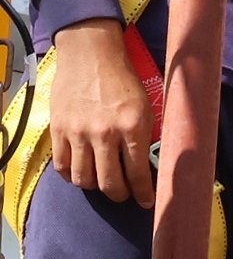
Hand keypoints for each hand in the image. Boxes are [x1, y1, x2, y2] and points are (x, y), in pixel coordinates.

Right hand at [47, 21, 156, 205]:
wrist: (91, 56)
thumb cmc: (124, 80)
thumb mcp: (146, 107)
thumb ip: (144, 136)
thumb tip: (148, 166)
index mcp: (133, 127)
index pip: (138, 173)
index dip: (143, 193)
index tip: (146, 202)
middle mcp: (105, 133)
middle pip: (109, 183)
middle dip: (120, 195)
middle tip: (124, 194)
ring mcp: (79, 132)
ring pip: (84, 179)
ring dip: (95, 187)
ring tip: (103, 183)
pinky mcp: (59, 129)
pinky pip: (63, 165)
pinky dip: (72, 176)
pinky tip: (82, 173)